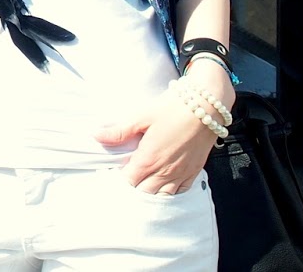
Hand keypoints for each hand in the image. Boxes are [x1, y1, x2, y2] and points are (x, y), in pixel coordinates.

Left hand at [92, 74, 229, 194]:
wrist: (206, 106)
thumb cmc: (172, 109)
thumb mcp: (141, 117)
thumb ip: (119, 131)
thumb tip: (96, 136)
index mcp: (148, 160)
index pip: (128, 182)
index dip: (120, 182)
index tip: (115, 176)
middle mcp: (164, 172)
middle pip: (144, 194)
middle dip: (134, 190)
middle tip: (128, 182)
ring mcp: (181, 174)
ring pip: (162, 196)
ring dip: (151, 194)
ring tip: (144, 186)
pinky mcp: (194, 172)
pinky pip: (180, 192)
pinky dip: (170, 193)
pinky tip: (164, 186)